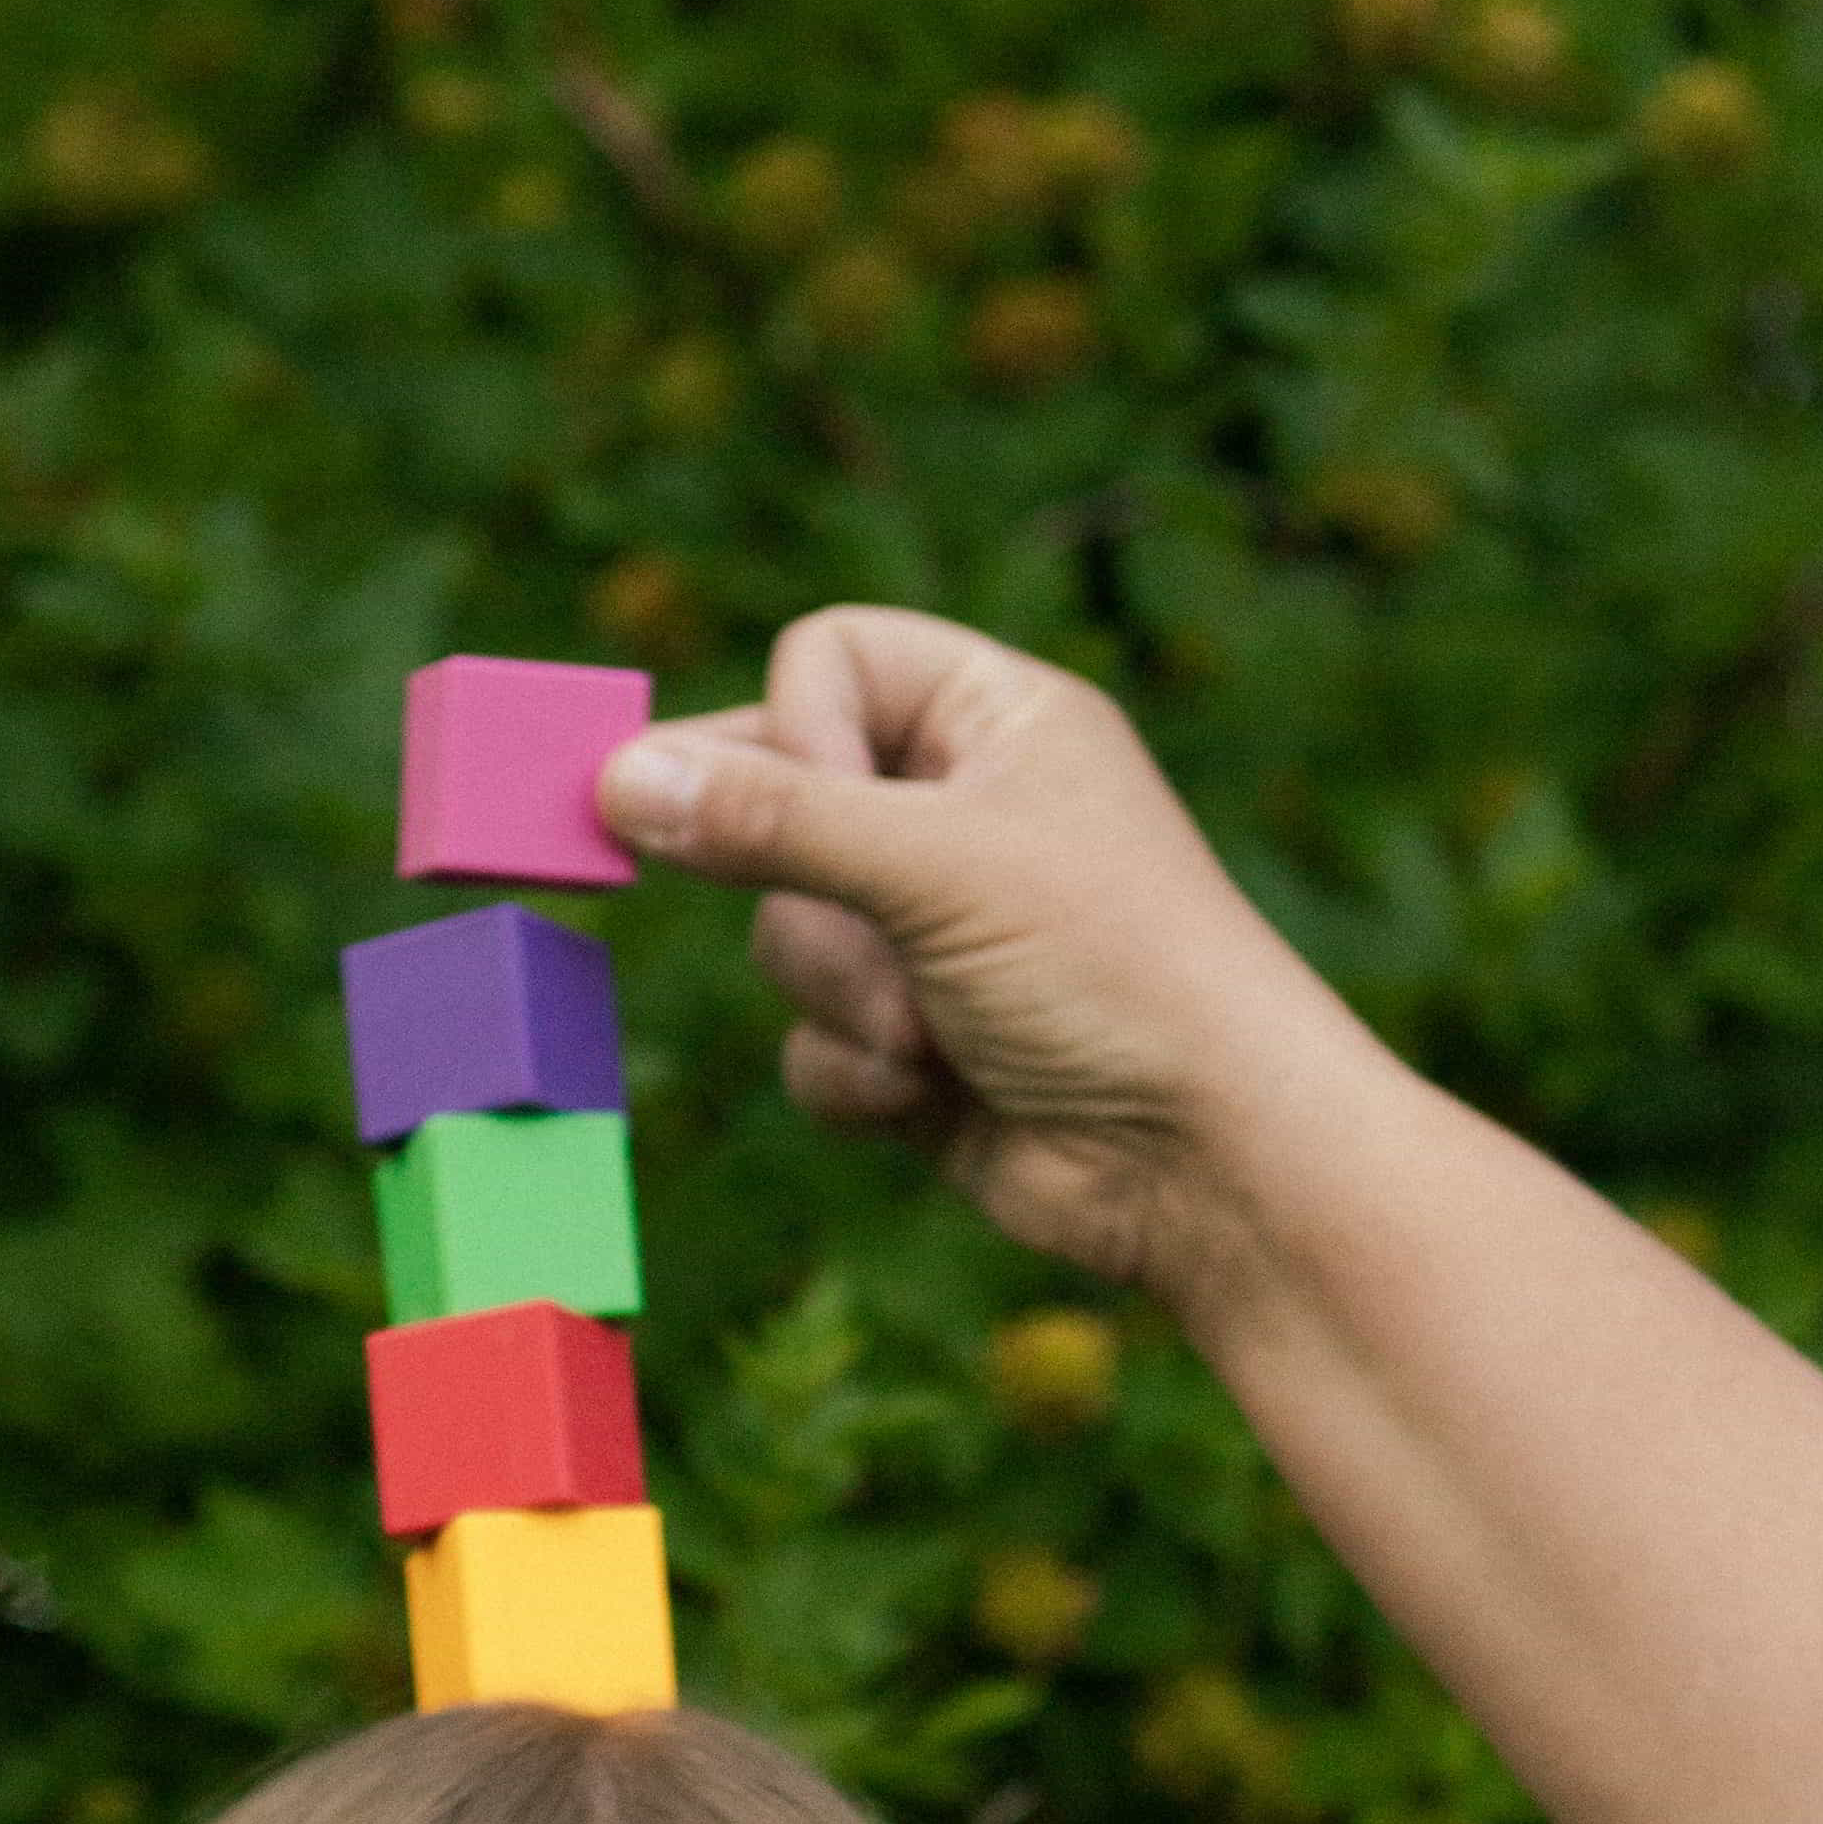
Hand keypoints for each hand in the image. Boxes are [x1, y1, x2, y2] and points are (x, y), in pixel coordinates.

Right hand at [596, 606, 1352, 1307]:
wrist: (1205, 1162)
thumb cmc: (1113, 974)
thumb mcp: (937, 869)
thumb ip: (772, 820)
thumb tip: (617, 777)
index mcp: (994, 720)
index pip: (828, 660)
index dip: (799, 733)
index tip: (827, 807)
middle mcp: (959, 813)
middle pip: (777, 802)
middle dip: (809, 892)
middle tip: (856, 929)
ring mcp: (929, 934)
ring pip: (781, 935)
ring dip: (844, 998)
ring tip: (932, 1033)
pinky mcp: (911, 1045)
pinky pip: (805, 1041)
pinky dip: (854, 1075)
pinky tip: (930, 1095)